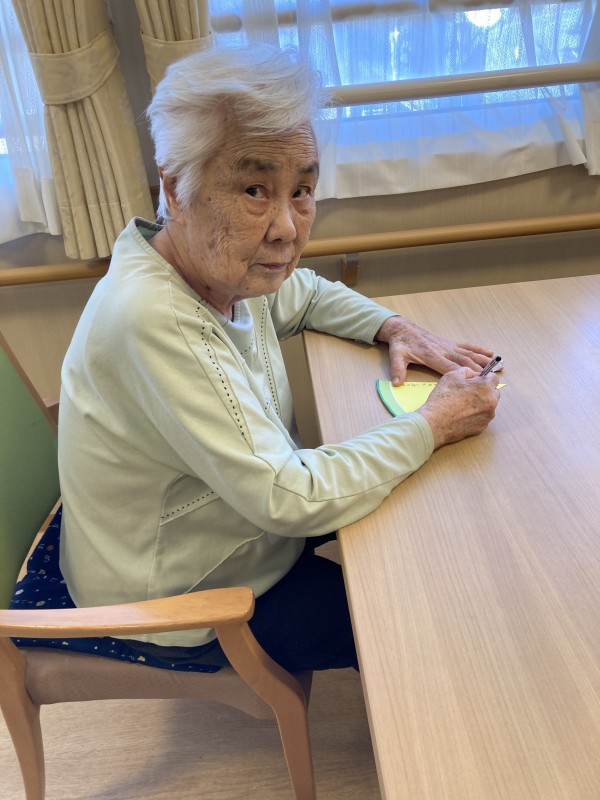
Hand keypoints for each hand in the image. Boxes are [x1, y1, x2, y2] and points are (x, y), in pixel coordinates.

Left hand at [376, 315, 494, 384]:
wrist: (403, 329)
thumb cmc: (401, 344)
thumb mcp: (396, 356)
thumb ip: (397, 369)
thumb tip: (397, 383)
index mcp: (432, 356)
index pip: (450, 368)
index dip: (464, 374)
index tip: (476, 382)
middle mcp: (444, 350)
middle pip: (465, 361)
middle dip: (480, 370)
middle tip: (494, 378)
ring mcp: (448, 346)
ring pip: (470, 354)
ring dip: (485, 360)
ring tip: (500, 366)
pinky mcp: (450, 343)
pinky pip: (467, 346)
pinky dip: (480, 350)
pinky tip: (491, 353)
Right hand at [417, 367, 499, 448]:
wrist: (435, 423)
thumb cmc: (442, 399)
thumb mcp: (451, 376)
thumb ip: (466, 371)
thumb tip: (473, 374)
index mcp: (485, 387)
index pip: (494, 378)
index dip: (484, 377)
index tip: (476, 379)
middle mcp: (491, 402)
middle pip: (494, 392)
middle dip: (485, 390)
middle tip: (469, 391)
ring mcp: (488, 416)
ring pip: (489, 405)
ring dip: (482, 402)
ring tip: (464, 404)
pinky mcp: (482, 427)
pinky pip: (483, 416)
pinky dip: (476, 414)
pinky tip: (463, 414)